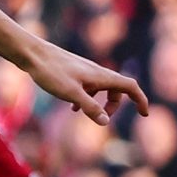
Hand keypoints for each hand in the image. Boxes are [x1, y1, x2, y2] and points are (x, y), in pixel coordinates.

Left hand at [21, 40, 145, 126]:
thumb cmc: (51, 72)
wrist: (32, 53)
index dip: (141, 100)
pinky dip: (86, 97)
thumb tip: (106, 122)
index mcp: (102, 76)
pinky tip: (71, 107)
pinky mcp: (74, 71)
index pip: (130, 87)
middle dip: (114, 105)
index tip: (144, 114)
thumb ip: (90, 107)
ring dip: (98, 102)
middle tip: (103, 118)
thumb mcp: (72, 94)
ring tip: (81, 113)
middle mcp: (97, 72)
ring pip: (101, 88)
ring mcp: (86, 71)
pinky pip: (88, 86)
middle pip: (117, 89)